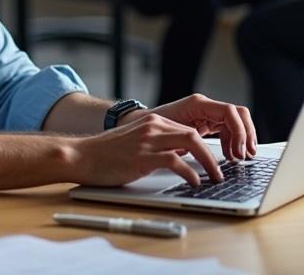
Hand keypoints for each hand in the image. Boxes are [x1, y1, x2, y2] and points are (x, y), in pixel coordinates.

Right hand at [75, 111, 225, 187]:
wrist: (82, 155)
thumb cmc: (107, 154)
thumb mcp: (136, 142)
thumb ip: (157, 144)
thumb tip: (181, 158)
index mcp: (151, 121)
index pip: (187, 128)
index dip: (205, 146)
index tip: (215, 161)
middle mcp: (152, 126)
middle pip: (193, 133)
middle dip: (212, 153)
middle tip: (220, 171)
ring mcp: (147, 140)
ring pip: (190, 142)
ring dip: (207, 162)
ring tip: (215, 177)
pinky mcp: (142, 156)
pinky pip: (174, 160)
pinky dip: (189, 172)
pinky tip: (194, 182)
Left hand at [142, 93, 256, 162]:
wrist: (140, 124)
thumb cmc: (152, 126)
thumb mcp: (173, 133)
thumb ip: (191, 140)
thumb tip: (207, 156)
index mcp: (198, 104)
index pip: (230, 112)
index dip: (240, 132)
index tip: (239, 152)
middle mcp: (205, 106)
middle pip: (238, 114)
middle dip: (247, 134)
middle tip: (246, 155)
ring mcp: (207, 113)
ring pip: (236, 122)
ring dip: (241, 140)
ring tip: (238, 158)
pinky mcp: (206, 122)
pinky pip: (228, 129)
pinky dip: (232, 142)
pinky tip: (229, 156)